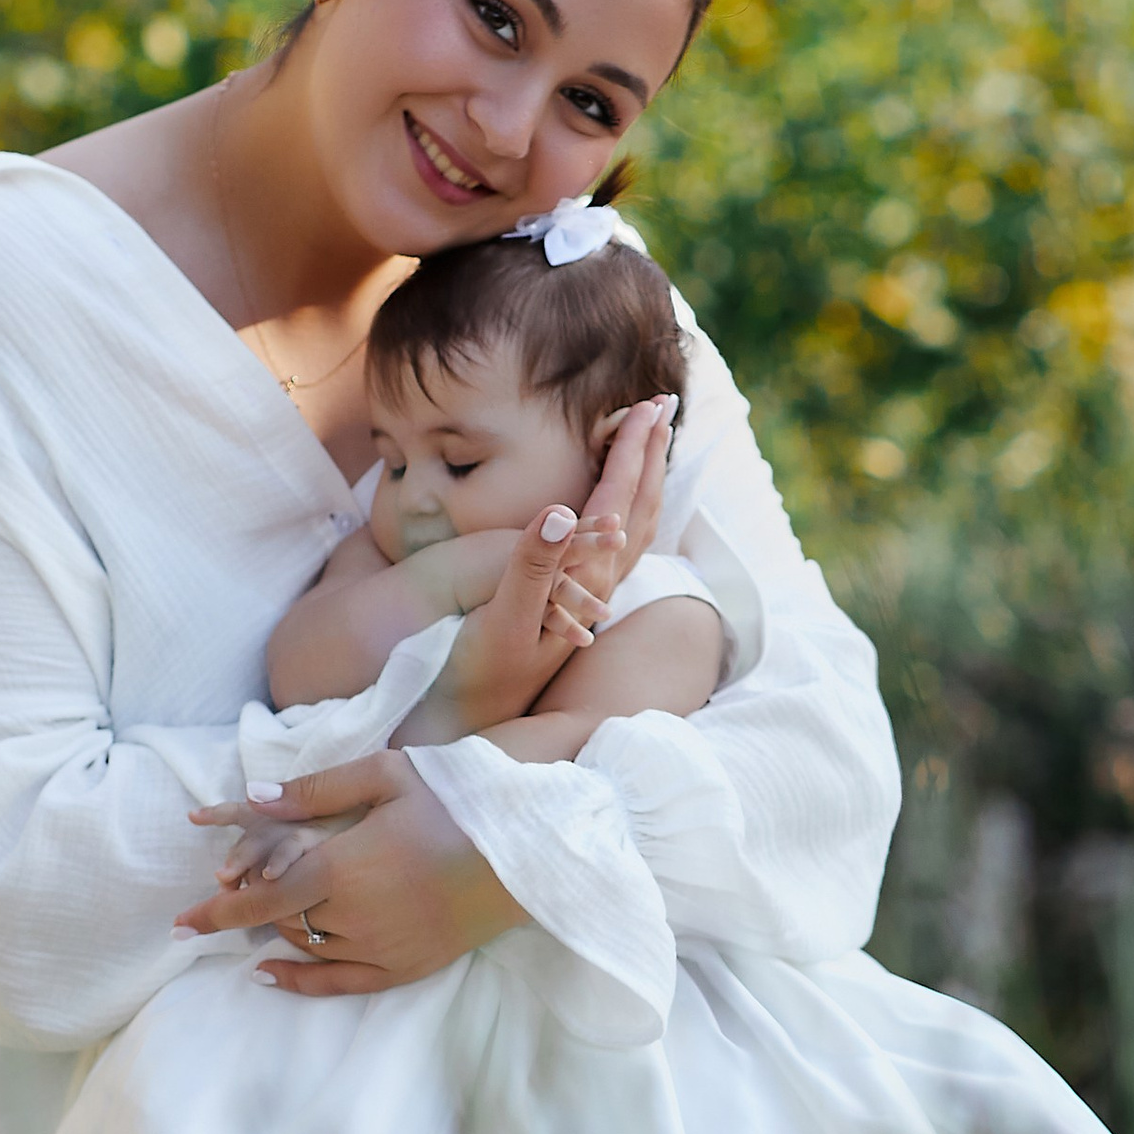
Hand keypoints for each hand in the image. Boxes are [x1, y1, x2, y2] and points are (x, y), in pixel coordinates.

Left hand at [179, 756, 520, 990]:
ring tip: (266, 912)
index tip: (180, 921)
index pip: (260, 898)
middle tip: (223, 899)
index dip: (216, 911)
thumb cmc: (458, 799)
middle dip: (248, 911)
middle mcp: (355, 915)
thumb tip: (254, 796)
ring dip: (281, 930)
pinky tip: (269, 972)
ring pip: (307, 947)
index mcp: (343, 866)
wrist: (528, 847)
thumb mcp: (387, 776)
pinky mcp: (407, 967)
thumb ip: (316, 790)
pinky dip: (300, 981)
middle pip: (280, 922)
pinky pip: (340, 984)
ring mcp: (382, 947)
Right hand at [403, 397, 675, 743]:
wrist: (472, 727)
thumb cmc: (480, 675)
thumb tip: (561, 512)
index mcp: (583, 580)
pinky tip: (615, 503)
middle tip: (662, 407)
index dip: (631, 451)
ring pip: (634, 528)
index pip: (618, 500)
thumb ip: (533, 566)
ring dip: (643, 480)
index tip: (646, 406)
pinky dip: (622, 509)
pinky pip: (612, 546)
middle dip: (651, 455)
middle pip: (640, 508)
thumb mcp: (503, 621)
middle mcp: (596, 587)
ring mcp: (586, 598)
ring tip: (649, 443)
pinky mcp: (568, 607)